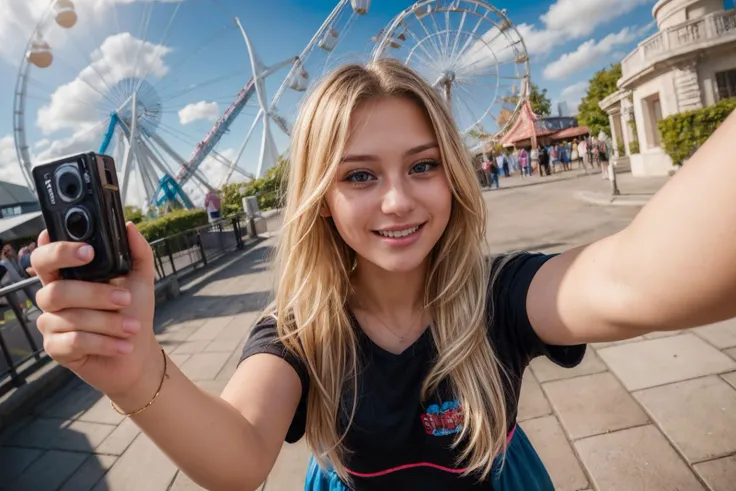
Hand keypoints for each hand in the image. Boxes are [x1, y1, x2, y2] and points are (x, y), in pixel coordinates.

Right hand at [32, 222, 160, 400]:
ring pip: (70, 318)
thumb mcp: (141, 280)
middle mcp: (53, 297)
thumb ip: (137, 253)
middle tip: (124, 299)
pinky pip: (74, 342)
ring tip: (132, 327)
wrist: (136, 351)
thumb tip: (129, 227)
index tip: (88, 252)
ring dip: (108, 323)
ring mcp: (51, 323)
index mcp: (68, 276)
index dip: (58, 251)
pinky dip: (104, 343)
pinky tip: (122, 345)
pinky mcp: (55, 348)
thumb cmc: (133, 312)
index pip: (45, 257)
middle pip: (57, 290)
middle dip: (95, 294)